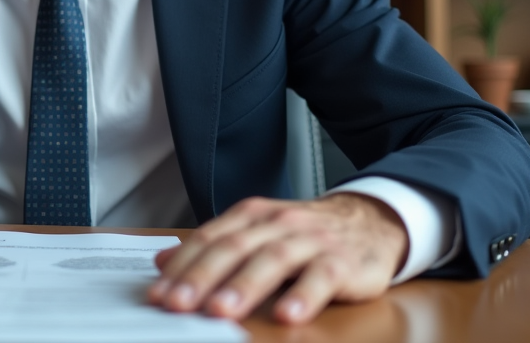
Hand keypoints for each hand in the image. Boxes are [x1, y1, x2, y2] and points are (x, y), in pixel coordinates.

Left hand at [149, 193, 407, 324]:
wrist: (370, 221)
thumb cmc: (304, 235)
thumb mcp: (255, 234)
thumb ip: (212, 248)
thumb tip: (161, 263)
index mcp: (251, 215)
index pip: (209, 239)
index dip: (182, 267)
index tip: (159, 294)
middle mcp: (277, 223)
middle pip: (234, 248)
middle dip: (202, 277)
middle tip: (178, 304)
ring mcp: (310, 240)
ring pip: (273, 259)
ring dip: (245, 286)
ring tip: (221, 311)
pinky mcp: (342, 261)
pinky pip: (322, 277)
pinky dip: (304, 295)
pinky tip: (288, 315)